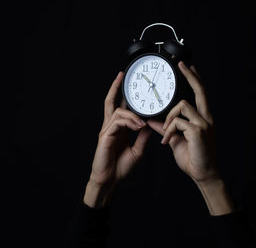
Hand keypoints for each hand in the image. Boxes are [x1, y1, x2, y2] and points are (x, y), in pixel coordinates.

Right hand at [84, 72, 151, 207]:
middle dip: (115, 87)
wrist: (110, 180)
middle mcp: (110, 126)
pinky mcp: (105, 136)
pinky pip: (118, 122)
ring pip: (118, 111)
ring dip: (133, 114)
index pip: (119, 107)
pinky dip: (130, 122)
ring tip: (142, 122)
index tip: (128, 84)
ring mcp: (106, 130)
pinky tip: (138, 126)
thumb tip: (150, 125)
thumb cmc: (120, 167)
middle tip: (122, 75)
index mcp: (117, 128)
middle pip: (111, 102)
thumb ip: (142, 136)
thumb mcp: (137, 150)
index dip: (122, 94)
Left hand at [148, 61, 216, 181]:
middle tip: (181, 64)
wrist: (203, 174)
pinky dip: (168, 131)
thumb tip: (153, 121)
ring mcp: (204, 123)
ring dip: (169, 117)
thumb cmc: (193, 157)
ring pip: (182, 106)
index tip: (188, 67)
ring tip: (165, 133)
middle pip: (199, 90)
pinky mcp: (198, 131)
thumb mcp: (176, 139)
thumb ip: (166, 128)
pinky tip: (166, 142)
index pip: (200, 93)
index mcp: (202, 118)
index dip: (195, 79)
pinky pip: (177, 122)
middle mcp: (206, 118)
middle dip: (190, 75)